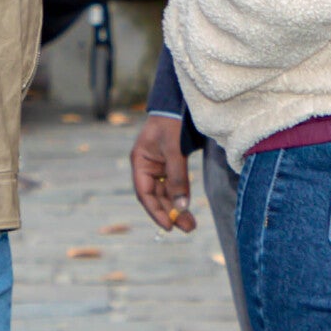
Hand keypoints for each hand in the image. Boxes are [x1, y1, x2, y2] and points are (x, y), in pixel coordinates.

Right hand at [129, 115, 194, 234]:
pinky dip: (181, 196)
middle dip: (171, 213)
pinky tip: (188, 208)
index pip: (145, 193)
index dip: (156, 211)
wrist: (180, 102)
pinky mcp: (171, 163)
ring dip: (177, 207)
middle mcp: (147, 166)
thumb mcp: (174, 150)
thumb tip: (182, 206)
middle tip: (187, 229)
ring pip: (166, 193)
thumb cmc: (173, 121)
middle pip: (156, 196)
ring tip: (191, 225)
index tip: (169, 226)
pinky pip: (174, 184)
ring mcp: (159, 165)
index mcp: (140, 161)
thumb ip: (178, 178)